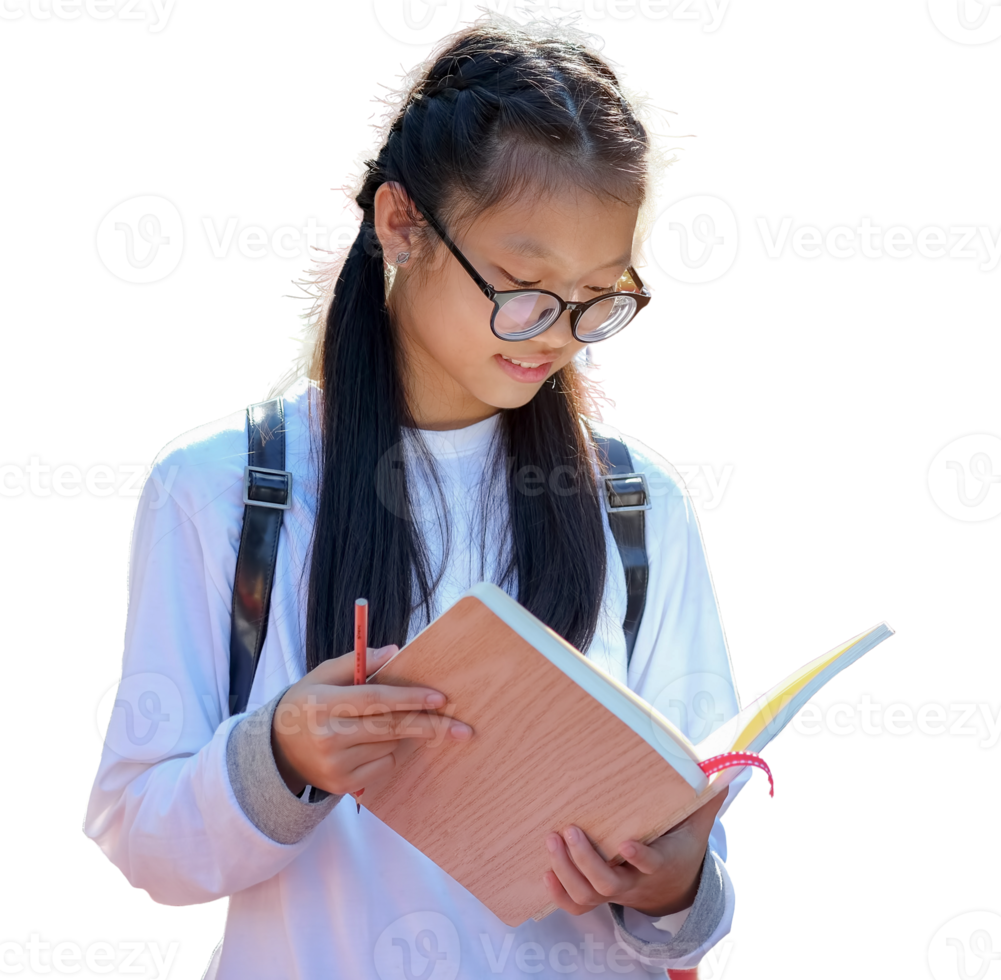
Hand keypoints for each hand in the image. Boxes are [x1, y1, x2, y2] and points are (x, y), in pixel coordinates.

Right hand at [270, 645, 471, 796]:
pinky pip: (384, 766)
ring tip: (381, 723)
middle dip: (430, 726)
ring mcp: (336, 765)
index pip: (375, 700)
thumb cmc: (308, 704)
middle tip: (463, 729)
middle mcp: (329, 736)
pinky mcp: (343, 785)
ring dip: (401, 733)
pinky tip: (370, 743)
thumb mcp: (323, 675)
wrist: (278, 751)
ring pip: (390, 746)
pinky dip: (388, 752)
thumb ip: (358, 661)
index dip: (410, 698)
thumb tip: (394, 651)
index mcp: (323, 703)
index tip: (440, 698)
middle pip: (391, 728)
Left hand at [543, 789, 726, 917]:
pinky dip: (559, 895)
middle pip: (608, 883)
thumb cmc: (679, 848)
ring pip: (588, 895)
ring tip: (552, 839)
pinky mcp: (598, 896)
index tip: (625, 842)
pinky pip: (577, 906)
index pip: (651, 865)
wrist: (671, 888)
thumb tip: (725, 771)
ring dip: (566, 872)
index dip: (639, 858)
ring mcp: (615, 892)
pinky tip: (545, 871)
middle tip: (570, 831)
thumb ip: (705, 800)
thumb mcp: (695, 827)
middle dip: (586, 861)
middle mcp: (635, 882)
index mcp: (661, 863)